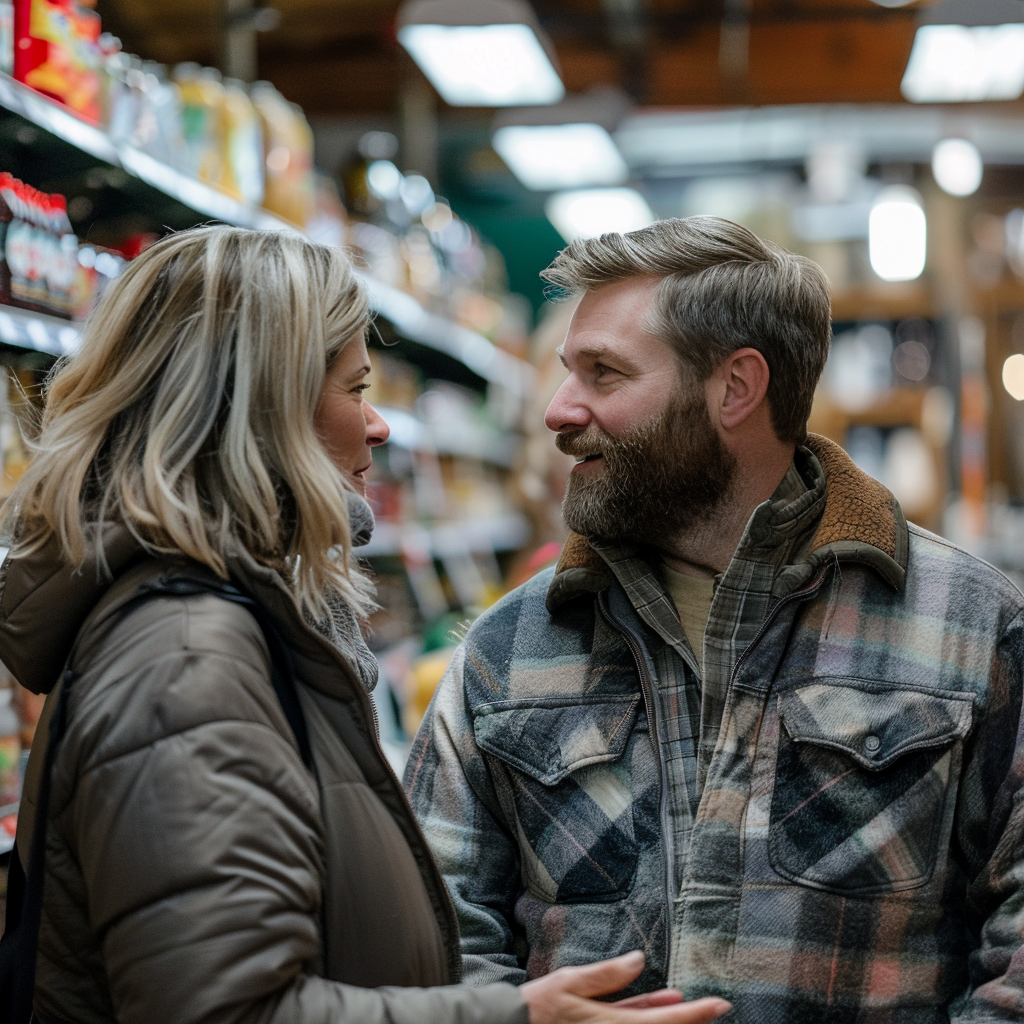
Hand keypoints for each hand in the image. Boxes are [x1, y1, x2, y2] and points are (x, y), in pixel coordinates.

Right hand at [520, 951, 730, 1023]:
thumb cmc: (540, 1009)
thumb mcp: (569, 983)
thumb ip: (607, 975)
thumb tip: (638, 960)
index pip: (665, 1021)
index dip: (695, 1014)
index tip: (720, 1004)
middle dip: (689, 1019)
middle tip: (716, 1006)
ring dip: (668, 1017)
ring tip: (687, 1002)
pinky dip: (646, 1016)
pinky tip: (657, 1003)